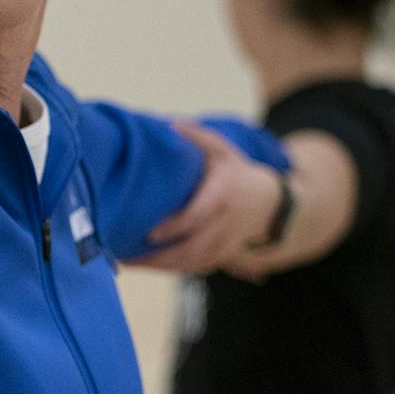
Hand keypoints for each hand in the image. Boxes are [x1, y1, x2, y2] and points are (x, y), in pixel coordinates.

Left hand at [131, 122, 283, 273]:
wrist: (269, 203)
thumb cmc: (235, 171)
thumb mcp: (221, 149)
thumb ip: (196, 136)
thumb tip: (167, 124)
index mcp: (222, 194)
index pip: (196, 217)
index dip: (173, 228)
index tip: (148, 234)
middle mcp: (225, 222)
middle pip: (191, 248)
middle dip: (158, 257)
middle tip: (125, 256)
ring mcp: (225, 243)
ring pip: (192, 263)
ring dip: (160, 267)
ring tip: (129, 263)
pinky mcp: (222, 256)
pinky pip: (196, 268)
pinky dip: (172, 269)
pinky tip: (149, 266)